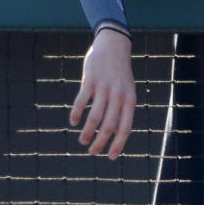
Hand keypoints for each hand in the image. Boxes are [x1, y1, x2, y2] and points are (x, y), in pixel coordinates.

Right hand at [69, 28, 135, 159]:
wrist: (114, 47)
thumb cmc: (120, 74)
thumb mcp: (127, 91)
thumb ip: (123, 110)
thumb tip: (116, 133)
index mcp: (130, 101)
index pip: (125, 128)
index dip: (118, 144)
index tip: (111, 157)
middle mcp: (118, 96)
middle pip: (108, 126)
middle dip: (100, 142)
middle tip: (92, 152)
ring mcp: (104, 88)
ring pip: (94, 117)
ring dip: (87, 132)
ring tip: (83, 141)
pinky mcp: (90, 81)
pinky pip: (81, 102)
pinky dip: (76, 115)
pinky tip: (73, 122)